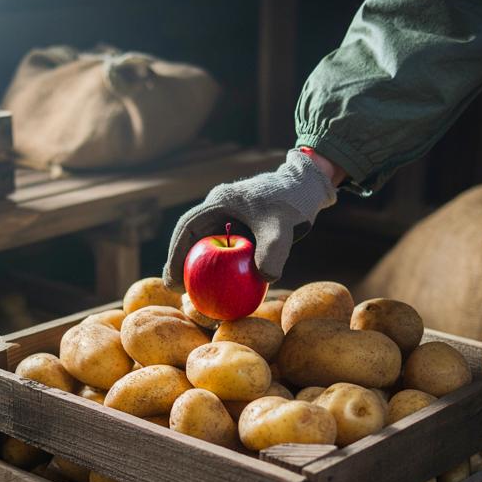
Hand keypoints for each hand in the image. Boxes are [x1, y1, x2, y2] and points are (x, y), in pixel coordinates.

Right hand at [163, 149, 338, 287]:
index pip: (188, 228)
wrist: (308, 188)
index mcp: (220, 202)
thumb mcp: (283, 227)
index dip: (176, 254)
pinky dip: (219, 268)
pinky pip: (224, 250)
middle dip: (181, 264)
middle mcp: (220, 209)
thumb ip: (273, 252)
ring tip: (194, 293)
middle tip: (177, 291)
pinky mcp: (242, 227)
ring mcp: (230, 218)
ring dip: (198, 267)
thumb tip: (264, 278)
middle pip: (191, 238)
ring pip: (206, 245)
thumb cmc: (293, 202)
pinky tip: (222, 289)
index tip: (173, 280)